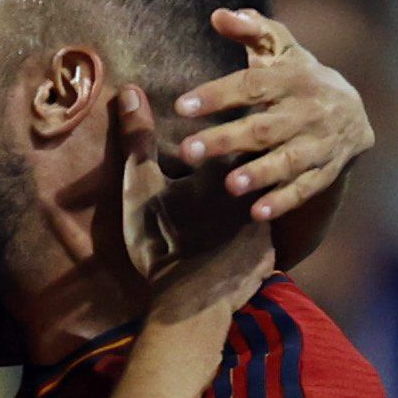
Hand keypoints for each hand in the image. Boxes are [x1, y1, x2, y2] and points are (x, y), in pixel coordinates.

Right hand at [125, 79, 279, 321]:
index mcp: (225, 169)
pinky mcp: (268, 253)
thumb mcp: (140, 189)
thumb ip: (138, 140)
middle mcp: (253, 190)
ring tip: (238, 195)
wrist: (189, 306)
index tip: (223, 116)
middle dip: (245, 159)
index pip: (235, 132)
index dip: (227, 125)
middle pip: (255, 162)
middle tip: (229, 160)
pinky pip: (266, 231)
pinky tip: (246, 230)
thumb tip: (129, 91)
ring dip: (256, 193)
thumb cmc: (163, 243)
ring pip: (265, 196)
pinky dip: (258, 228)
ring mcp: (264, 223)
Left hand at [172, 5, 371, 217]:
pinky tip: (258, 213)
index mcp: (292, 78)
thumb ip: (251, 30)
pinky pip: (306, 188)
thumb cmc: (298, 78)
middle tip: (188, 151)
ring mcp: (319, 144)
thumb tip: (218, 15)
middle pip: (264, 127)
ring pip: (288, 160)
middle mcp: (307, 111)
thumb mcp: (280, 50)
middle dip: (227, 140)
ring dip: (259, 173)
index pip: (251, 85)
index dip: (217, 94)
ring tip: (229, 185)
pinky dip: (284, 201)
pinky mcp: (326, 171)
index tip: (181, 106)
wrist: (354, 114)